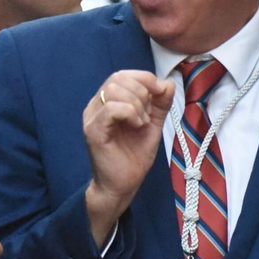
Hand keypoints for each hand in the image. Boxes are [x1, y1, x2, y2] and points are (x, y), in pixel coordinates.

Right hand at [83, 70, 173, 244]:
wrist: (123, 184)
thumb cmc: (134, 155)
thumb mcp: (153, 124)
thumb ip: (160, 103)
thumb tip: (167, 83)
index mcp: (108, 101)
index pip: (123, 74)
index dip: (145, 78)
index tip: (160, 94)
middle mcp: (95, 106)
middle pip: (118, 77)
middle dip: (142, 92)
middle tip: (149, 115)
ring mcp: (92, 117)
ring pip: (114, 90)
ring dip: (137, 104)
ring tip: (142, 122)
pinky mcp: (93, 130)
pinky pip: (112, 108)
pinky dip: (131, 113)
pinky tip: (137, 126)